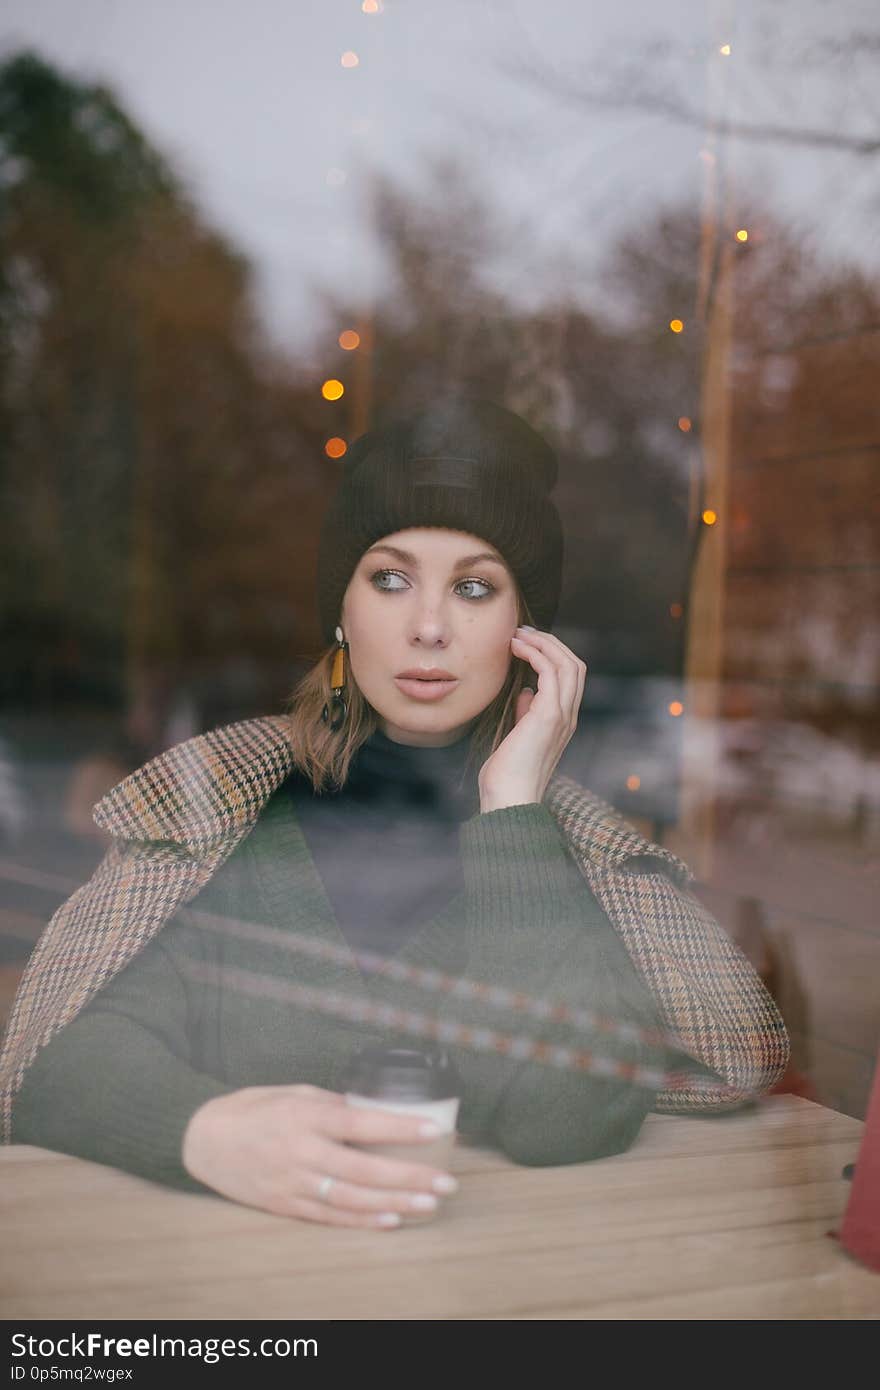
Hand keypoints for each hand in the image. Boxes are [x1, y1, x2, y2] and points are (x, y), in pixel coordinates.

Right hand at [182, 1084, 456, 1227]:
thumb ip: (332, 1103)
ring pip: (352, 1199)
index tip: (435, 1129)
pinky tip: (390, 1221)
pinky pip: (330, 1217)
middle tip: (446, 1182)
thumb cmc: (254, 1108)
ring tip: (429, 1205)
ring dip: (394, 1204)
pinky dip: (362, 1221)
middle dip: (409, 1177)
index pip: (361, 1123)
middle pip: (364, 1169)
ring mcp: (293, 1182)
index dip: (400, 1128)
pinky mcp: (285, 1205)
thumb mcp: (294, 1092)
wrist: (203, 1140)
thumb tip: (373, 1111)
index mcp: (306, 1114)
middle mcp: (301, 1150)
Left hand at [478, 626, 586, 811]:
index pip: (570, 677)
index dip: (552, 654)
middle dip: (551, 642)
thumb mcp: (518, 737)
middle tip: (523, 632)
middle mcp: (568, 717)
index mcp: (563, 721)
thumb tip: (526, 692)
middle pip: (575, 664)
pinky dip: (535, 654)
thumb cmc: (508, 774)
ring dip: (543, 643)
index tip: (526, 643)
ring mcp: (562, 716)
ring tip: (518, 635)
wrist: (509, 798)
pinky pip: (550, 672)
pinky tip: (516, 649)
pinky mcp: (548, 716)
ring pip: (568, 664)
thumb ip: (526, 714)